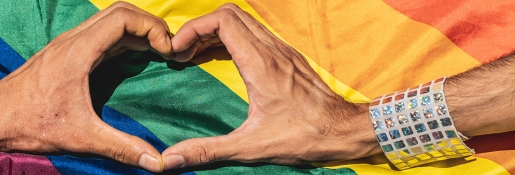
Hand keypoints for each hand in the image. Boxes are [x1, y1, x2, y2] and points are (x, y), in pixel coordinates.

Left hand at [0, 2, 171, 171]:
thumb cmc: (29, 123)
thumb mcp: (81, 137)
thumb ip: (120, 146)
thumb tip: (155, 161)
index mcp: (78, 51)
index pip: (123, 18)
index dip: (151, 27)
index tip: (167, 50)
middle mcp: (72, 40)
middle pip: (119, 11)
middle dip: (148, 24)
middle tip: (168, 47)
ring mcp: (66, 44)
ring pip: (107, 20)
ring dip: (135, 29)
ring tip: (156, 51)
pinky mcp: (62, 53)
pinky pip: (98, 34)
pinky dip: (120, 38)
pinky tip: (131, 58)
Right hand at [162, 4, 378, 168]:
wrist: (345, 131)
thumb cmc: (304, 137)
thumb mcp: (250, 147)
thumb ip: (207, 150)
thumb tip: (169, 159)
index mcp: (260, 64)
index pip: (222, 21)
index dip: (193, 28)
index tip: (177, 50)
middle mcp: (271, 50)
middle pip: (229, 13)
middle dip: (200, 28)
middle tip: (182, 53)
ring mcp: (282, 51)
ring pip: (242, 21)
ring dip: (214, 32)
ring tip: (194, 56)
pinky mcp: (287, 57)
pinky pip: (254, 34)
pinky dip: (230, 39)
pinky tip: (219, 60)